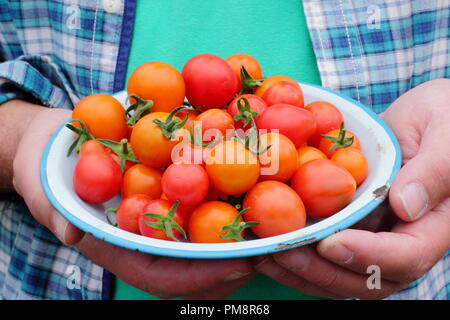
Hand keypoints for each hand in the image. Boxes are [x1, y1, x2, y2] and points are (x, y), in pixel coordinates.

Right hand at [13, 107, 253, 298]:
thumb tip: (72, 231)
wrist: (62, 140)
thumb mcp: (47, 188)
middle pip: (194, 265)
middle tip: (269, 252)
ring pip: (205, 237)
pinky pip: (204, 201)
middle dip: (232, 263)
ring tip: (273, 227)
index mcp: (121, 247)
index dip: (199, 277)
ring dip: (239, 234)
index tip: (237, 269)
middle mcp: (148, 237)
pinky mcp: (172, 190)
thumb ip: (58, 212)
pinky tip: (256, 184)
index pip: (161, 275)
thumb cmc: (52, 168)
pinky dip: (230, 198)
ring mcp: (162, 216)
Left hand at [254, 78, 449, 298]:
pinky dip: (297, 253)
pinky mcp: (351, 223)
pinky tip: (266, 243)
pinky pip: (325, 251)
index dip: (367, 256)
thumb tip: (406, 206)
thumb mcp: (446, 135)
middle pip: (366, 277)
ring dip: (301, 271)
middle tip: (282, 253)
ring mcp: (374, 234)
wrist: (429, 115)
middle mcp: (401, 238)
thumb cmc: (447, 117)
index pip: (405, 256)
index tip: (331, 243)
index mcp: (433, 224)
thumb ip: (434, 171)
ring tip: (263, 255)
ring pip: (340, 272)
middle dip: (321, 271)